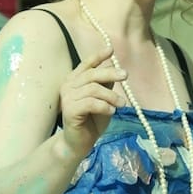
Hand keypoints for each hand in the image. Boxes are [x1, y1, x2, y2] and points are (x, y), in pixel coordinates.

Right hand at [58, 45, 122, 159]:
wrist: (79, 143)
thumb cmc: (91, 121)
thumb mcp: (103, 100)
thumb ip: (105, 86)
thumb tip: (114, 70)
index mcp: (74, 80)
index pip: (86, 64)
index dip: (98, 56)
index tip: (111, 50)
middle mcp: (68, 86)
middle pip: (92, 74)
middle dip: (110, 73)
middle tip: (125, 76)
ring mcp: (67, 98)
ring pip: (93, 89)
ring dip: (111, 96)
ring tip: (121, 104)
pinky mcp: (69, 110)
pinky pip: (91, 103)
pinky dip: (104, 106)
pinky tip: (112, 111)